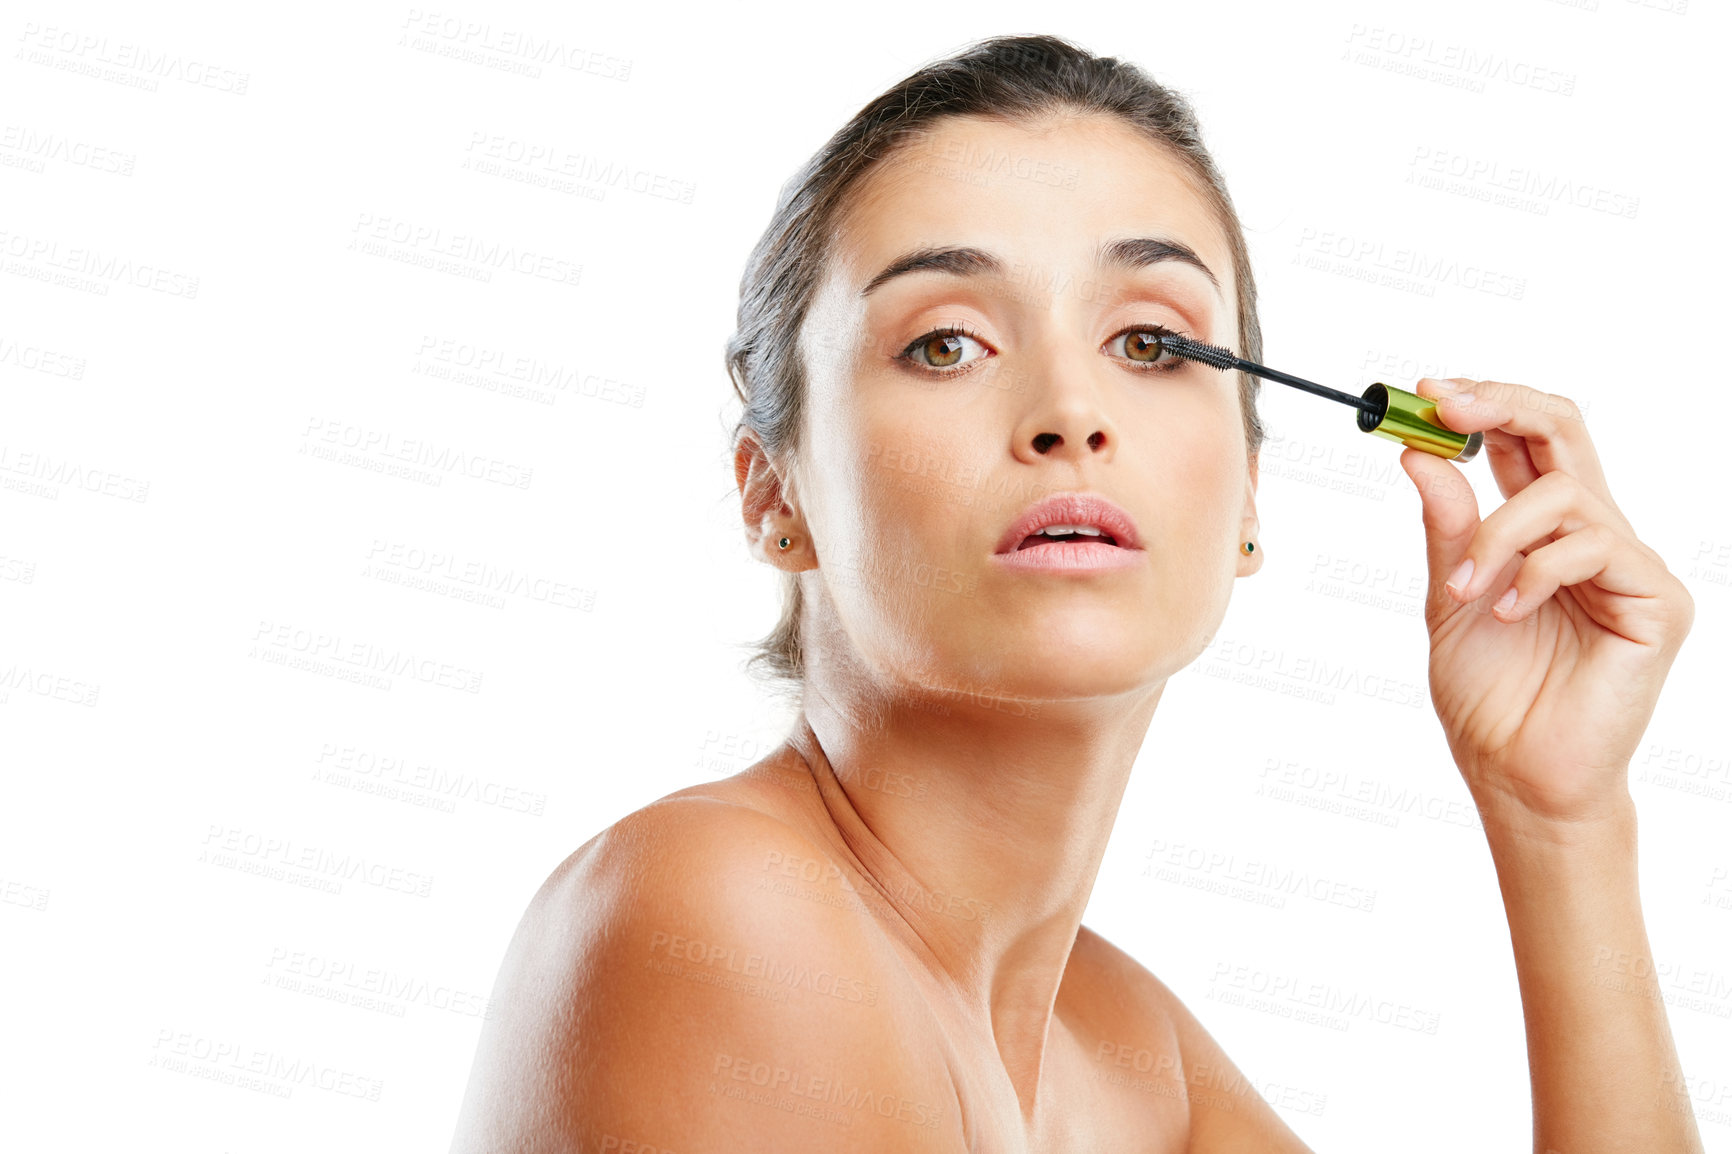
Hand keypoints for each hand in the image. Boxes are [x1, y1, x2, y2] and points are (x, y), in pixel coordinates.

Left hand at [1396, 378, 1694, 827]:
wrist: (1515, 775)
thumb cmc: (1489, 696)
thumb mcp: (1449, 598)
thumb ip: (1446, 528)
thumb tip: (1419, 454)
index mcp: (1544, 531)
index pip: (1530, 439)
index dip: (1487, 403)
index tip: (1428, 392)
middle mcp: (1594, 535)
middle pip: (1567, 429)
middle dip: (1501, 405)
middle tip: (1444, 404)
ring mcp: (1630, 566)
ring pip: (1563, 495)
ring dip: (1497, 533)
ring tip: (1466, 589)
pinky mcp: (1657, 601)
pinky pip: (1595, 546)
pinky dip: (1536, 572)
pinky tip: (1508, 613)